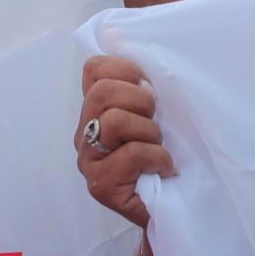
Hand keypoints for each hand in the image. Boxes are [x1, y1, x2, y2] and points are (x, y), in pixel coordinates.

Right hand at [77, 54, 173, 227]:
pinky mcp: (100, 185)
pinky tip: (164, 169)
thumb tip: (125, 45)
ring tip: (158, 147)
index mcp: (95, 109)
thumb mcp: (154, 113)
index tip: (148, 89)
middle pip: (102, 92)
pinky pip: (132, 154)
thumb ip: (139, 85)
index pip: (94, 69)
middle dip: (140, 101)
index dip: (126, 70)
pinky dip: (158, 158)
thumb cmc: (163, 156)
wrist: (170, 210)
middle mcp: (84, 132)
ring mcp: (88, 161)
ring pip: (115, 121)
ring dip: (149, 132)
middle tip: (155, 121)